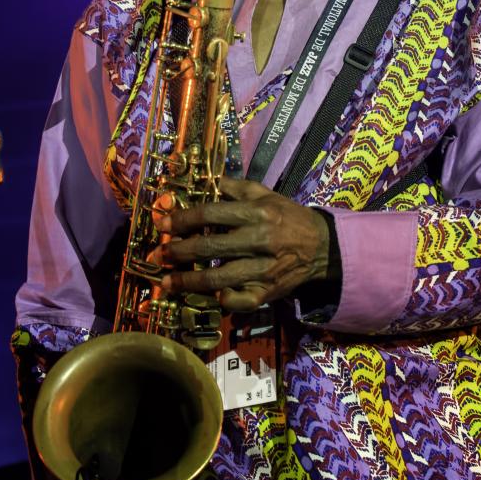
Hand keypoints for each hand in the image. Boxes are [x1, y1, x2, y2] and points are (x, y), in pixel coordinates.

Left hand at [152, 177, 332, 310]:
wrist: (321, 246)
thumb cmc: (288, 216)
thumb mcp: (266, 194)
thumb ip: (236, 188)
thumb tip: (207, 180)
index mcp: (257, 212)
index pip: (212, 214)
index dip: (183, 219)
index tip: (163, 224)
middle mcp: (259, 239)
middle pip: (210, 247)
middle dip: (179, 252)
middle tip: (158, 255)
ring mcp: (264, 268)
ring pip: (221, 277)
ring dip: (189, 281)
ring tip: (167, 282)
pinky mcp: (269, 291)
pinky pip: (242, 299)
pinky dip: (224, 299)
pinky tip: (211, 296)